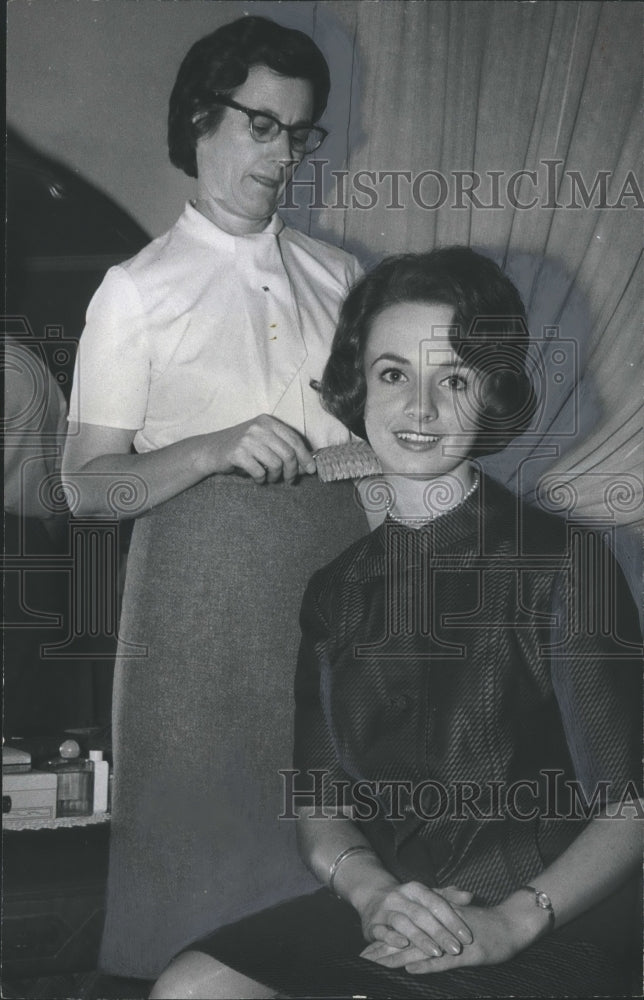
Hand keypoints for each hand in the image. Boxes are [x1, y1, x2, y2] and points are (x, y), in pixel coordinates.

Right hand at [204, 415, 315, 484]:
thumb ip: (282, 448)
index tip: (311, 470)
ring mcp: (247, 439)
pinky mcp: (238, 453)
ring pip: (276, 464)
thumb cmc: (241, 448)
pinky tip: (257, 479)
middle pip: (288, 453)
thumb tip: (307, 465)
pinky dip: (261, 479)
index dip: (305, 456)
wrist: (211, 450)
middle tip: (290, 480)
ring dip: (276, 476)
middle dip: (293, 471)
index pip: (294, 439)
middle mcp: (259, 427)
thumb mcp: (263, 441)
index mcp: (268, 421)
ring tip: (270, 478)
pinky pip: (260, 472)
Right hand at [357, 882, 473, 960]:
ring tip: (436, 952)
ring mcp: (384, 910)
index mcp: (415, 889)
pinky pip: (381, 930)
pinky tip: (404, 945)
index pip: (436, 903)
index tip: (467, 937)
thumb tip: (470, 897)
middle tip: (456, 949)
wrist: (372, 896)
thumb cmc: (407, 900)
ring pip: (402, 923)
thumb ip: (448, 897)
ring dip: (420, 938)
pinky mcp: (372, 924)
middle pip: (421, 914)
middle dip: (440, 932)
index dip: (452, 920)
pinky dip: (392, 937)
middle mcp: (399, 897)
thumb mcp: (426, 895)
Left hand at [360, 899, 535, 973]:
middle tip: (363, 958)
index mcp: (437, 922)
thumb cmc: (486, 926)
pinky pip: (443, 960)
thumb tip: (418, 941)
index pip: (407, 931)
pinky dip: (426, 963)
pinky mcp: (467, 954)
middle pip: (408, 939)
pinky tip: (410, 968)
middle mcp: (441, 928)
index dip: (388, 940)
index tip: (367, 950)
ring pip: (420, 948)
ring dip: (398, 957)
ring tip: (377, 964)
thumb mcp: (458, 923)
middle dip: (385, 949)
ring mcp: (452, 940)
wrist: (512, 923)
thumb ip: (438, 928)